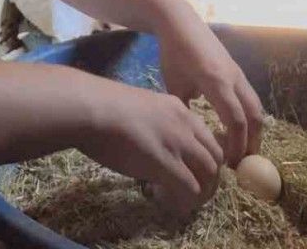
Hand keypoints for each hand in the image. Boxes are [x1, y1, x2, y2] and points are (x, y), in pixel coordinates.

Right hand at [76, 78, 223, 215]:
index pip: (208, 137)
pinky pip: (189, 187)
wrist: (91, 108)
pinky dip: (185, 199)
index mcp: (179, 109)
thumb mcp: (142, 108)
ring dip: (201, 191)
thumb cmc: (103, 107)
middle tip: (193, 191)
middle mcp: (185, 125)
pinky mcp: (166, 163)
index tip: (193, 170)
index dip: (204, 158)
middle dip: (209, 178)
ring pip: (208, 173)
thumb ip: (155, 125)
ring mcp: (178, 144)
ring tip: (184, 200)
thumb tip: (152, 145)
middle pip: (215, 156)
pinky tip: (167, 200)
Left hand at [155, 6, 263, 165]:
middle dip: (252, 142)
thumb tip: (192, 137)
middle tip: (243, 163)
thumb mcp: (173, 86)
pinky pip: (250, 97)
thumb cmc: (173, 54)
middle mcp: (233, 78)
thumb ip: (185, 111)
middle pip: (254, 115)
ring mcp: (238, 73)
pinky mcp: (238, 71)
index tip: (230, 164)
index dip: (236, 145)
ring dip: (254, 130)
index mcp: (216, 82)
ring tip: (243, 150)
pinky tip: (239, 129)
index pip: (236, 120)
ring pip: (256, 106)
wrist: (181, 23)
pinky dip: (249, 116)